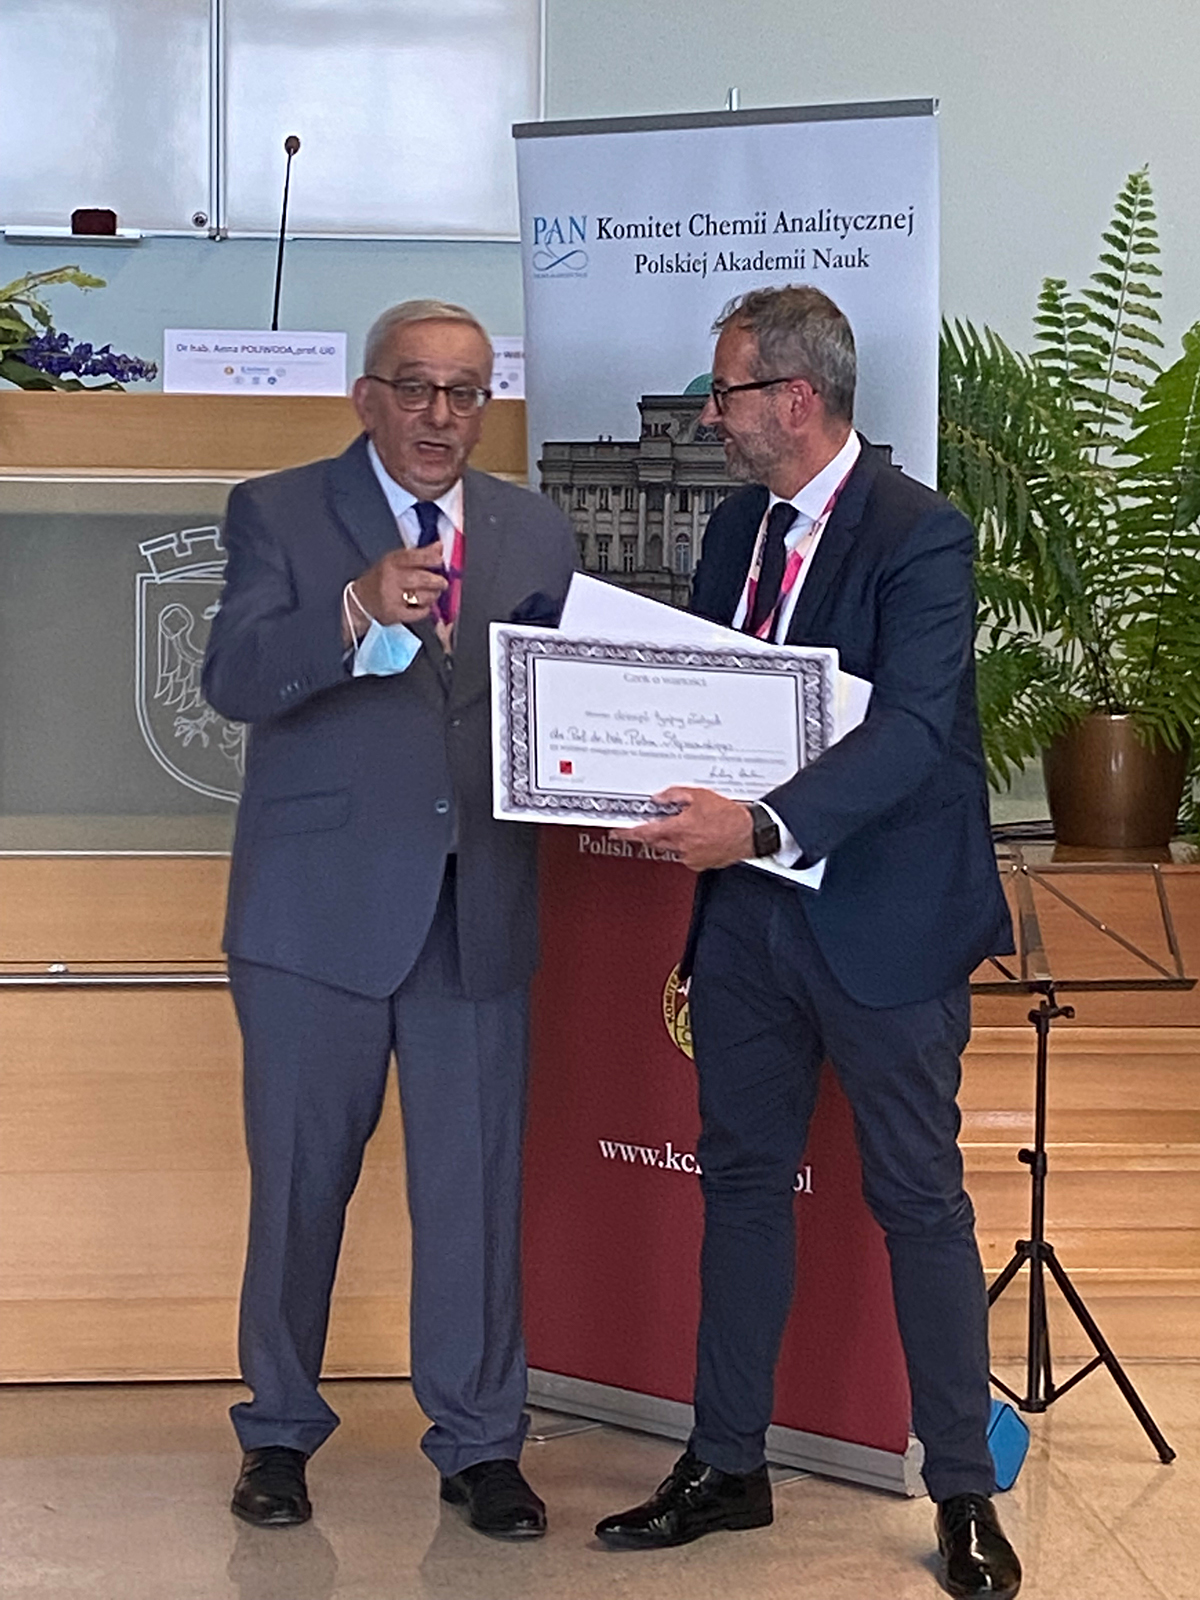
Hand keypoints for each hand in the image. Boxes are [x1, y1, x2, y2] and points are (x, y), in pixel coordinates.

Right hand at [344, 544, 447, 642]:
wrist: (361, 600)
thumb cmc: (382, 578)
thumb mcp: (395, 561)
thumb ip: (418, 555)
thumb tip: (439, 547)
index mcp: (391, 562)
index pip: (413, 557)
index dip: (430, 558)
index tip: (440, 560)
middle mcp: (390, 579)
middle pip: (420, 578)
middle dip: (436, 580)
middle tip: (443, 582)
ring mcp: (392, 598)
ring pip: (421, 596)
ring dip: (433, 595)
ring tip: (434, 593)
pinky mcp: (394, 614)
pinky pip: (418, 613)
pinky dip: (425, 609)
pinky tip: (423, 605)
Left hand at [622, 787, 754, 872]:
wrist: (749, 833)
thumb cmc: (729, 817)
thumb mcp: (699, 796)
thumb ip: (675, 795)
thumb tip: (660, 798)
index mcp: (679, 829)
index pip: (645, 833)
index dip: (628, 832)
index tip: (618, 832)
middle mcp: (681, 846)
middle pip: (655, 841)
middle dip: (652, 832)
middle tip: (654, 823)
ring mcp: (690, 857)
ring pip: (670, 848)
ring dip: (671, 838)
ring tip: (687, 826)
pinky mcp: (699, 864)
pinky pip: (684, 854)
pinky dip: (686, 846)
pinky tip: (698, 836)